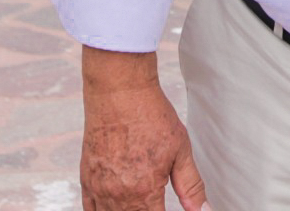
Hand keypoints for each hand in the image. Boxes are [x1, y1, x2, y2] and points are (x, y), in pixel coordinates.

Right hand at [80, 47, 208, 210]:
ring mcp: (100, 188)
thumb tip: (203, 210)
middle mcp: (119, 195)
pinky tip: (114, 208)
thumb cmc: (150, 115)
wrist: (119, 91)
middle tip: (155, 203)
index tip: (169, 209)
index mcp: (145, 191)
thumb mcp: (180, 150)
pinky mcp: (87, 179)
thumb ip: (191, 186)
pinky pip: (89, 210)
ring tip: (140, 203)